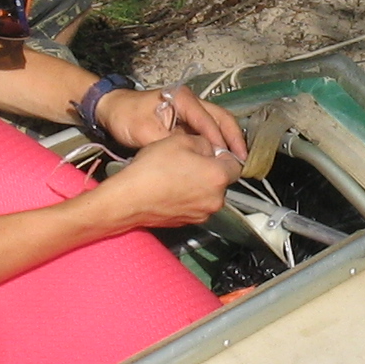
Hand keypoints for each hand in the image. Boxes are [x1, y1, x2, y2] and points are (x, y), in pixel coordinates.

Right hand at [94, 130, 237, 228]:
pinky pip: (194, 205)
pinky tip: (170, 187)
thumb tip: (209, 147)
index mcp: (218, 177)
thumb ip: (203, 142)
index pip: (236, 163)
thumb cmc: (152, 170)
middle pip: (221, 180)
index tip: (210, 150)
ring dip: (198, 183)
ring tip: (176, 174)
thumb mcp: (180, 141)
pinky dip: (187, 196)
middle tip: (188, 160)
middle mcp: (215, 199)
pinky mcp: (188, 222)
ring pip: (208, 193)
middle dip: (209, 169)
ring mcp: (201, 214)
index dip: (223, 154)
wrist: (128, 199)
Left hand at [98, 83, 246, 158]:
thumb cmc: (126, 118)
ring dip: (228, 141)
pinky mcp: (187, 121)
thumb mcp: (145, 133)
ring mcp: (190, 110)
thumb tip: (192, 160)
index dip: (219, 141)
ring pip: (218, 124)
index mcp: (182, 98)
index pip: (208, 120)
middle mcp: (191, 101)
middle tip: (243, 160)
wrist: (111, 110)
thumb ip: (169, 145)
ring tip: (237, 162)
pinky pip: (208, 131)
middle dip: (234, 138)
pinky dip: (217, 143)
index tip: (227, 160)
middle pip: (222, 118)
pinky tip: (220, 160)